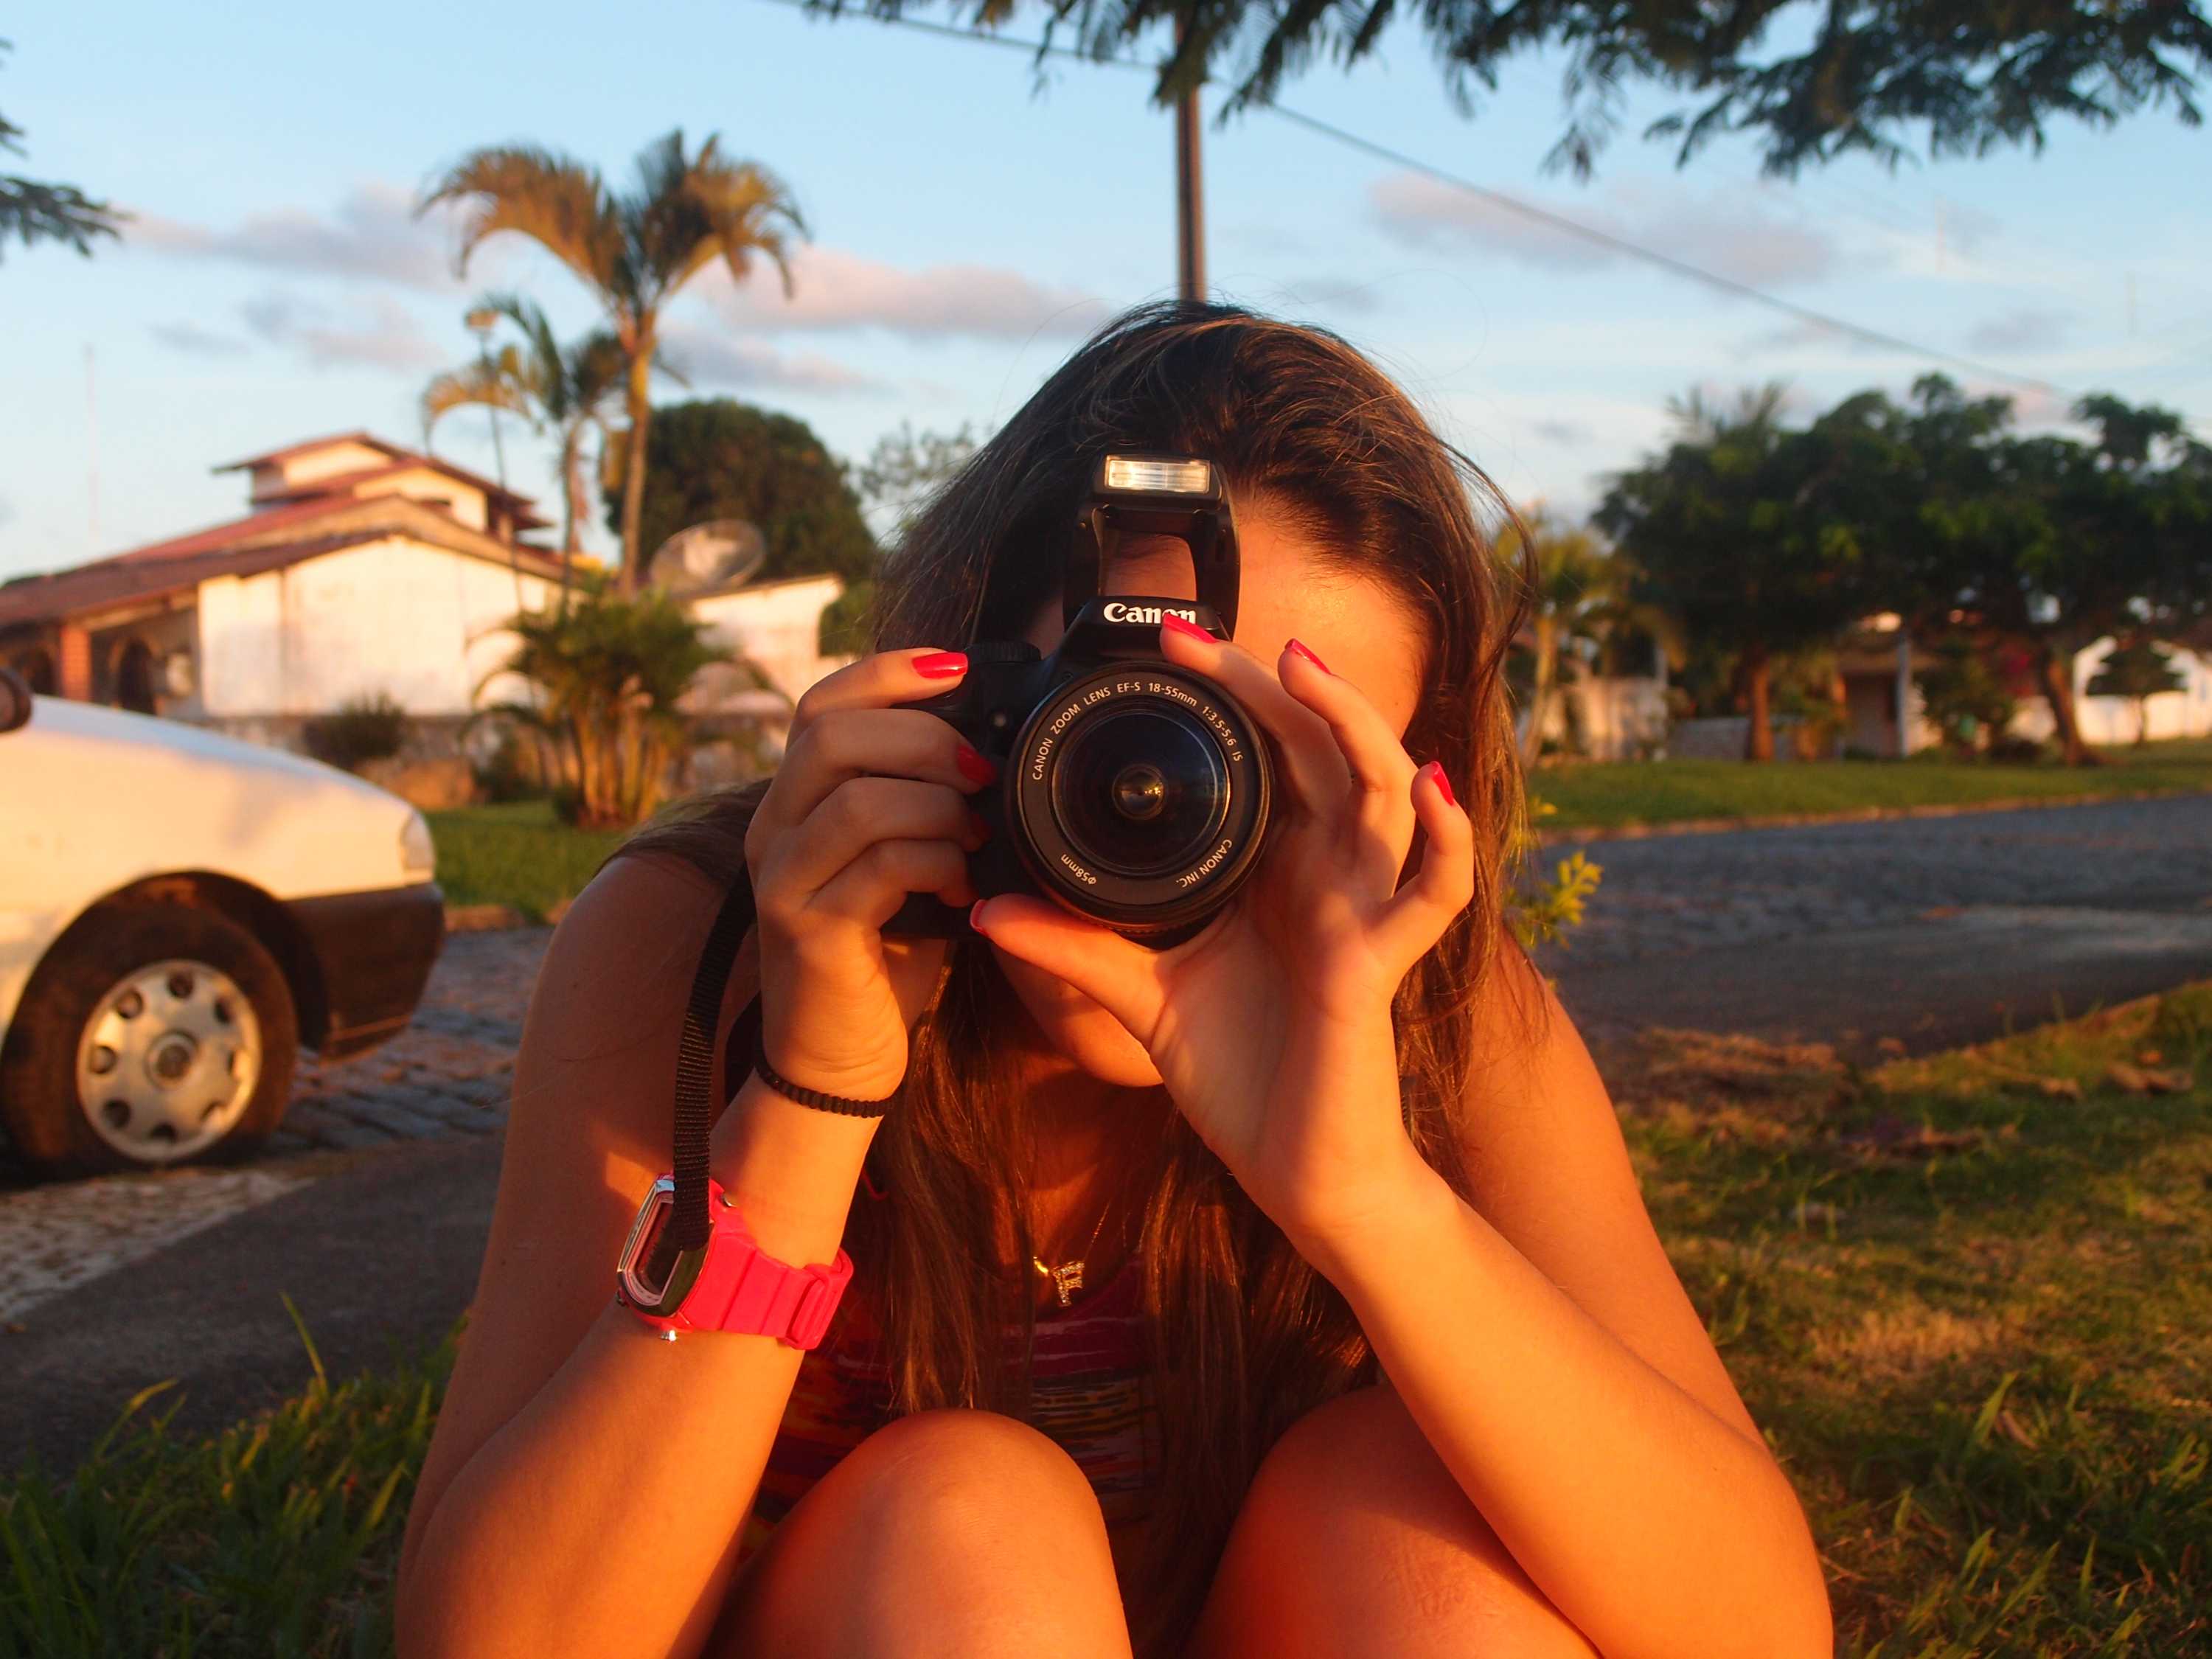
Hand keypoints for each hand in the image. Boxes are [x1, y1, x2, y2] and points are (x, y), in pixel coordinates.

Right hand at [744, 648, 995, 1099]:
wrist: (838, 1060)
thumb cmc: (882, 956)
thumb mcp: (901, 863)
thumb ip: (920, 804)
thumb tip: (991, 746)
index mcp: (794, 802)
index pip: (821, 704)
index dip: (888, 673)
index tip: (959, 669)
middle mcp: (773, 829)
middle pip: (834, 735)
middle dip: (925, 739)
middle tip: (983, 772)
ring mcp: (783, 879)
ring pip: (860, 799)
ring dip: (939, 808)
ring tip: (978, 837)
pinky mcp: (807, 929)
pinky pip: (880, 866)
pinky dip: (937, 863)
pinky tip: (963, 887)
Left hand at [969, 621, 1472, 1241]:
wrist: (1297, 1173)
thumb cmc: (1242, 1081)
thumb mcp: (1142, 998)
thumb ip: (1075, 947)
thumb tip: (987, 907)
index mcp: (1278, 871)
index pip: (1270, 755)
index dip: (1235, 695)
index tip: (1172, 647)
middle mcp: (1328, 877)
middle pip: (1322, 749)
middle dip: (1273, 684)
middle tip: (1204, 638)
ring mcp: (1362, 913)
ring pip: (1383, 790)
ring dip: (1353, 722)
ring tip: (1303, 666)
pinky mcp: (1380, 965)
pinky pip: (1435, 891)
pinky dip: (1446, 836)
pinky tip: (1427, 784)